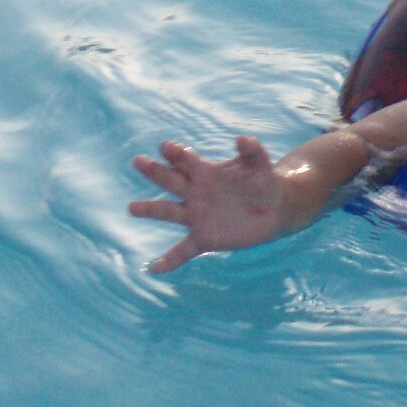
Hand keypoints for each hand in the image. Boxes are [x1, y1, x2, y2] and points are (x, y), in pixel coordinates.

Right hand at [128, 137, 285, 272]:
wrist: (274, 209)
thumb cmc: (263, 182)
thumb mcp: (261, 164)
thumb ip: (253, 151)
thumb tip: (241, 138)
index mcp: (206, 172)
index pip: (187, 161)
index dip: (177, 153)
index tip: (166, 146)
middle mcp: (195, 193)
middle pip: (171, 181)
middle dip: (155, 171)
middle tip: (138, 161)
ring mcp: (197, 216)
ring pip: (169, 212)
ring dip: (151, 209)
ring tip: (132, 207)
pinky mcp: (204, 238)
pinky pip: (183, 251)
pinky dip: (169, 260)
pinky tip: (154, 268)